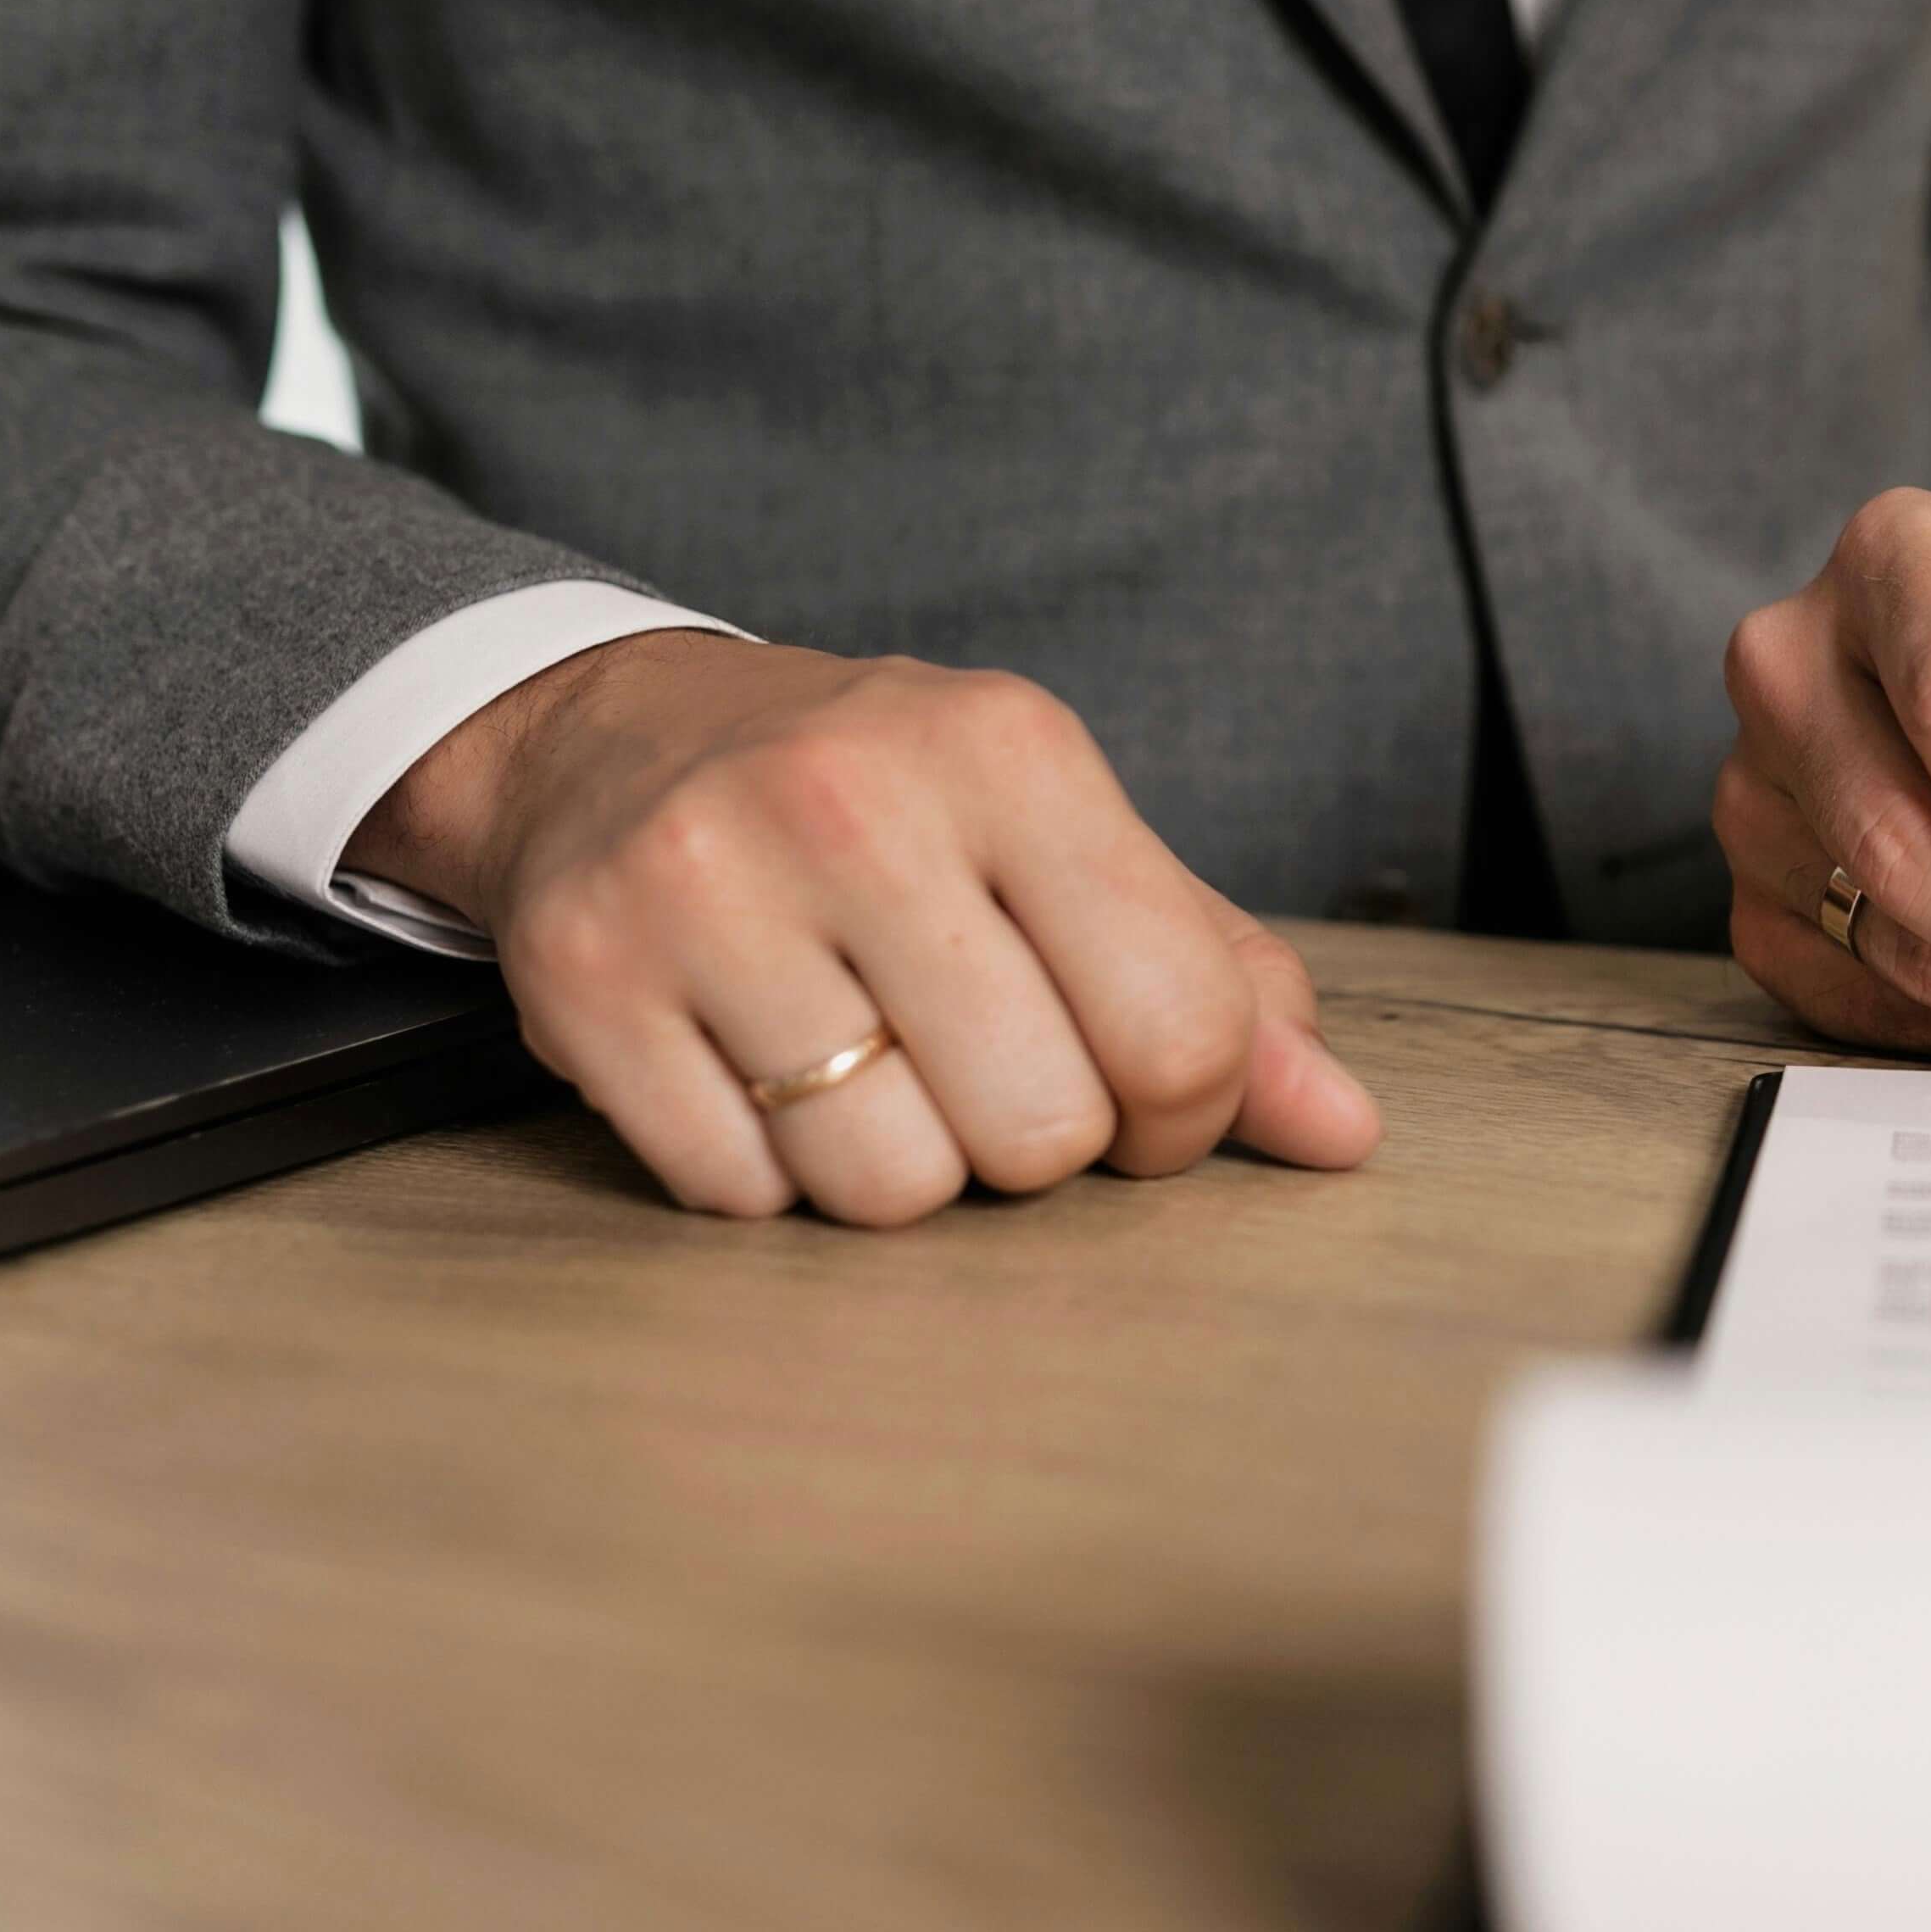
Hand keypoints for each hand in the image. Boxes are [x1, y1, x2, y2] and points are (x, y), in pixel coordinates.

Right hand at [349, 633, 1380, 1224]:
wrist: (614, 735)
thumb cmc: (895, 813)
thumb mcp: (1067, 846)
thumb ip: (1221, 986)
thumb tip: (1345, 1136)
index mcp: (1014, 752)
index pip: (1183, 1033)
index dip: (1177, 1114)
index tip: (1126, 1085)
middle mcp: (855, 802)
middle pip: (1039, 1134)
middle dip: (1028, 1142)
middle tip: (973, 1066)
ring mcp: (703, 888)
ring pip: (888, 1187)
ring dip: (893, 1167)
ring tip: (857, 1062)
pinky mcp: (585, 979)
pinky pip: (740, 1196)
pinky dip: (762, 1174)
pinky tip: (748, 1069)